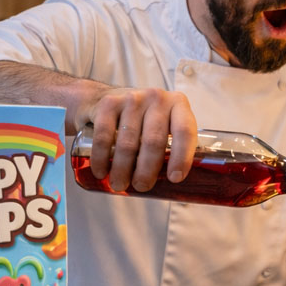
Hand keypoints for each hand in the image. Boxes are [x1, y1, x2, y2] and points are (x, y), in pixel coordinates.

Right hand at [77, 87, 196, 192]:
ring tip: (120, 184)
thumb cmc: (145, 121)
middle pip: (154, 140)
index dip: (182, 157)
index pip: (185, 131)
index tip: (175, 179)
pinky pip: (104, 135)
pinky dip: (101, 157)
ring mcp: (132, 98)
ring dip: (122, 169)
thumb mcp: (166, 125)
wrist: (109, 97)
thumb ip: (173, 146)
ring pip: (128, 142)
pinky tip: (101, 172)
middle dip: (147, 170)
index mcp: (178, 105)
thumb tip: (177, 186)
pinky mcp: (109, 103)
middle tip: (142, 187)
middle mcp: (157, 98)